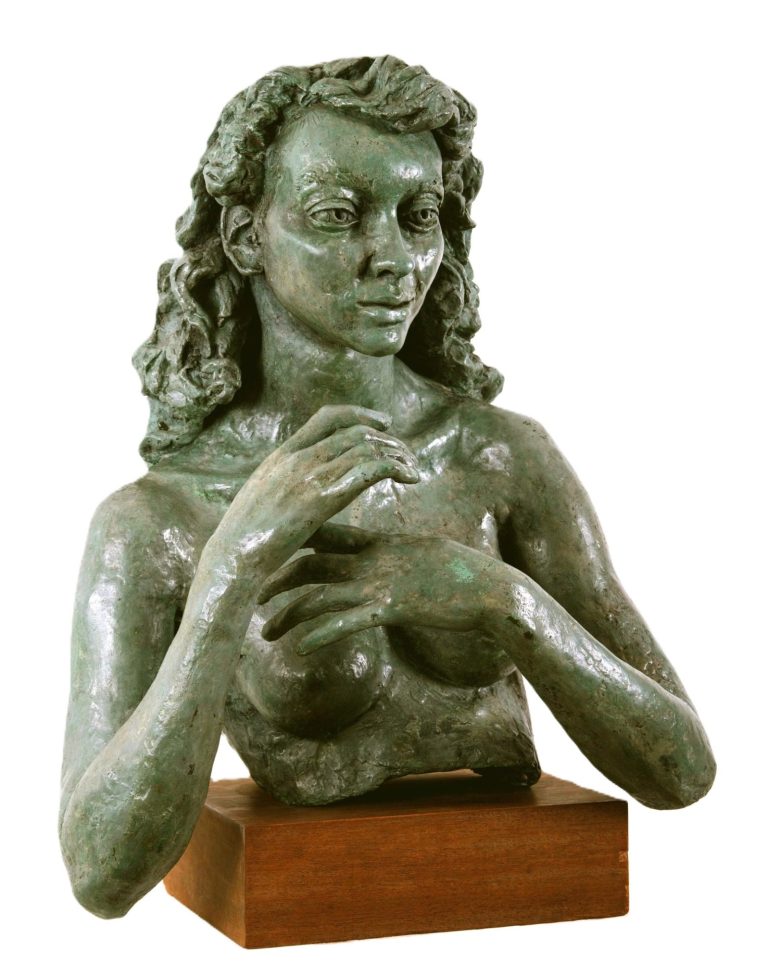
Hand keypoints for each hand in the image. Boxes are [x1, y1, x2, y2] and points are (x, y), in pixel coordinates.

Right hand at [209, 406, 419, 569]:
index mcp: (283, 455)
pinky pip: (369, 470)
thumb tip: (304, 484)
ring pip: (366, 447)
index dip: (360, 414)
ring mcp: (310, 476)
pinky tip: (410, 479)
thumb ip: (285, 483)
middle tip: (406, 451)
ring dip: (397, 454)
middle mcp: (298, 458)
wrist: (233, 556)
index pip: (327, 417)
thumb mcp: (262, 498)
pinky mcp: (323, 499)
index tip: (383, 422)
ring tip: (413, 468)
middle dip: (387, 437)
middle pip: (354, 430)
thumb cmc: (245, 537)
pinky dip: (396, 468)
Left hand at [256, 523, 506, 653]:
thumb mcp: (419, 551)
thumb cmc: (460, 572)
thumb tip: (376, 550)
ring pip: (319, 597)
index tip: (267, 553)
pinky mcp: (392, 609)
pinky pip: (347, 623)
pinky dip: (320, 635)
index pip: (324, 535)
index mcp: (378, 542)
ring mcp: (380, 584)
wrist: (491, 588)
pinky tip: (300, 648)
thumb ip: (391, 551)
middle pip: (310, 566)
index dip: (292, 544)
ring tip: (265, 633)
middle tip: (253, 596)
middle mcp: (371, 560)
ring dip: (288, 615)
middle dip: (278, 581)